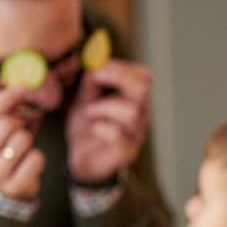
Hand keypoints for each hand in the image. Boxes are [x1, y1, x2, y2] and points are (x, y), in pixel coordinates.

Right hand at [0, 87, 44, 199]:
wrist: (2, 191)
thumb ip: (2, 112)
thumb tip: (20, 89)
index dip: (7, 98)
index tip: (22, 89)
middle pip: (6, 124)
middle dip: (19, 122)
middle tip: (21, 128)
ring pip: (23, 139)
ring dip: (28, 139)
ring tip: (21, 149)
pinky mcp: (15, 187)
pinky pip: (36, 158)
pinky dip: (37, 156)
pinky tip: (28, 163)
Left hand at [65, 60, 151, 185]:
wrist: (82, 162)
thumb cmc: (87, 130)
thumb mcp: (85, 101)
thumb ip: (90, 85)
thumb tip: (93, 65)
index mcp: (134, 101)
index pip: (144, 77)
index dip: (124, 67)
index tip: (100, 65)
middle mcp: (140, 116)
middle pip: (143, 90)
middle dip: (118, 78)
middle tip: (96, 76)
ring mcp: (135, 135)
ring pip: (131, 112)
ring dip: (106, 106)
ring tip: (89, 111)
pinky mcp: (126, 153)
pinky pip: (119, 136)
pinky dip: (103, 128)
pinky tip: (94, 128)